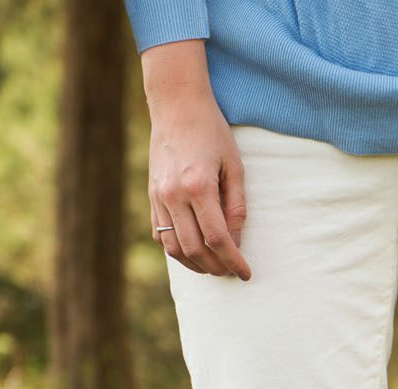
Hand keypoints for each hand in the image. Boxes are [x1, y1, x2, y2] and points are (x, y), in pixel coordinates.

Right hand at [146, 86, 249, 279]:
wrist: (176, 106)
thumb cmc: (212, 133)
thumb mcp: (235, 167)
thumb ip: (236, 206)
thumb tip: (236, 242)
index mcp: (198, 186)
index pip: (217, 238)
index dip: (233, 261)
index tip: (246, 274)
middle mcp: (173, 194)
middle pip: (194, 248)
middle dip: (216, 267)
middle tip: (232, 273)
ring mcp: (158, 196)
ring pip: (173, 247)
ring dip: (195, 264)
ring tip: (215, 268)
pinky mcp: (151, 195)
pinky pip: (160, 233)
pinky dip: (177, 250)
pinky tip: (194, 253)